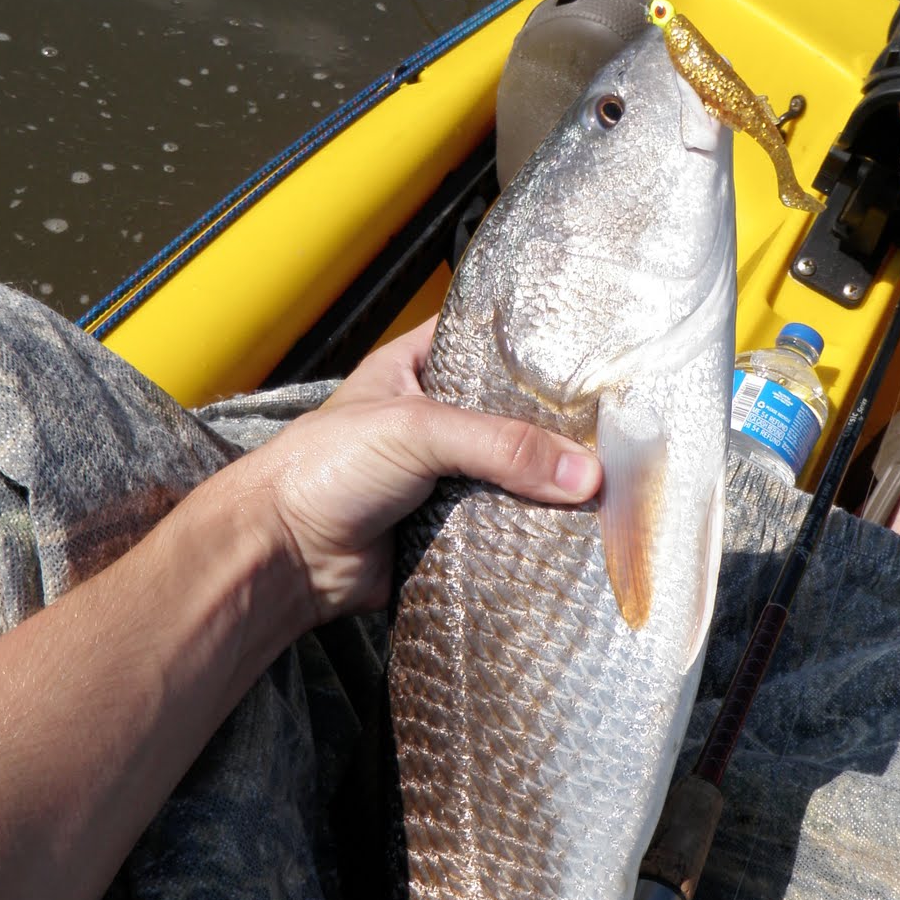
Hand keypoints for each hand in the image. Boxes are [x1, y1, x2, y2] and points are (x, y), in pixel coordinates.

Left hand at [244, 318, 601, 621]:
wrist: (283, 557)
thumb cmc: (321, 470)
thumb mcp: (415, 430)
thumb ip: (501, 445)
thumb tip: (583, 475)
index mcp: (416, 371)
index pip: (487, 342)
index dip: (535, 346)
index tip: (594, 355)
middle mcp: (434, 423)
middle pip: (513, 420)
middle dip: (556, 431)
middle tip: (616, 433)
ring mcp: (442, 480)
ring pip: (512, 480)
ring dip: (546, 490)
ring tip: (609, 486)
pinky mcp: (447, 533)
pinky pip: (501, 532)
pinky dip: (528, 536)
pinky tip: (571, 535)